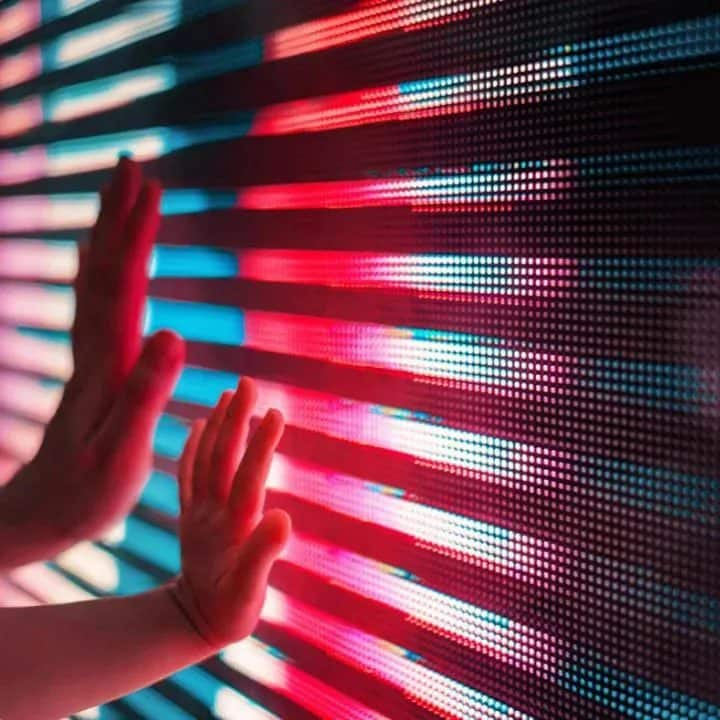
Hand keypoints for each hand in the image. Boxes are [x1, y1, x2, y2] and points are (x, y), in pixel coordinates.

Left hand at [0, 158, 184, 563]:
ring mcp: (89, 359)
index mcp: (106, 367)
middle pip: (103, 271)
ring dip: (109, 236)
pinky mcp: (92, 371)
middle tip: (131, 166)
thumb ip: (146, 392)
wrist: (38, 516)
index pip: (122, 288)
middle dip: (116, 218)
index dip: (135, 238)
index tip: (150, 189)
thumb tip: (173, 331)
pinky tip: (99, 258)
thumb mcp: (120, 453)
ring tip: (120, 196)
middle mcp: (93, 353)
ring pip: (96, 283)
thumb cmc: (85, 495)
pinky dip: (98, 271)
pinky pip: (93, 307)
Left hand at [168, 378, 290, 648]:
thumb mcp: (249, 597)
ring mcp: (198, 510)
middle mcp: (211, 512)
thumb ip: (263, 557)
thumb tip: (284, 517)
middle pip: (223, 458)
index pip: (248, 478)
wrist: (190, 622)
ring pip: (206, 459)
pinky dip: (194, 446)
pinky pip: (188, 473)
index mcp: (231, 528)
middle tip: (248, 382)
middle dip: (237, 419)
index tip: (276, 411)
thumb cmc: (229, 612)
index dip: (262, 445)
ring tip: (230, 393)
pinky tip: (201, 424)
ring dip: (218, 424)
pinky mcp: (190, 512)